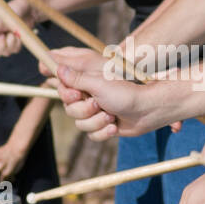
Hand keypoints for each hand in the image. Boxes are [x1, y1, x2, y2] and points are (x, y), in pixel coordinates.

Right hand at [0, 0, 32, 58]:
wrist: (26, 9)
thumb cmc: (9, 11)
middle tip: (3, 36)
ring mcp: (4, 43)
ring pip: (5, 53)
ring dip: (10, 42)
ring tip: (12, 31)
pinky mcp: (14, 44)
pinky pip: (15, 50)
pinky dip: (17, 42)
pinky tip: (18, 33)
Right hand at [45, 47, 166, 140]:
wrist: (147, 111)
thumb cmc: (125, 93)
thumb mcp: (98, 84)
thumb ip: (76, 78)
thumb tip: (57, 68)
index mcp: (86, 80)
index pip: (62, 86)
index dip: (66, 92)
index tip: (77, 94)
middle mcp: (87, 95)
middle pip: (68, 108)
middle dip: (84, 110)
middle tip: (98, 104)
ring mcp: (94, 111)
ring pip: (79, 124)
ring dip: (96, 121)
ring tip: (111, 116)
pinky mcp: (101, 126)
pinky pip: (91, 135)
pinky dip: (103, 132)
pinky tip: (114, 126)